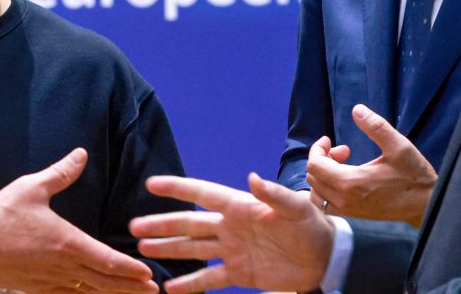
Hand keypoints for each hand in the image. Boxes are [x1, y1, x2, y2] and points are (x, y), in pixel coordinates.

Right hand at [0, 148, 157, 293]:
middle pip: (104, 283)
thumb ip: (61, 173)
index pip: (108, 261)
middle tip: (152, 291)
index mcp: (68, 243)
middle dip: (130, 288)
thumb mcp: (32, 188)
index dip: (131, 269)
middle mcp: (63, 267)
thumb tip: (81, 154)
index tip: (148, 274)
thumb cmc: (1, 214)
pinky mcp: (34, 289)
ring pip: (87, 293)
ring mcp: (49, 281)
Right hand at [130, 173, 333, 292]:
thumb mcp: (297, 208)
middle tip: (134, 227)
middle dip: (161, 225)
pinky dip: (190, 283)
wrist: (327, 259)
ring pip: (193, 249)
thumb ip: (273, 195)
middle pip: (188, 224)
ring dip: (168, 249)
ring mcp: (232, 250)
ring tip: (142, 249)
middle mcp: (230, 226)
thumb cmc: (313, 227)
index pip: (202, 194)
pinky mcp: (239, 273)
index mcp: (240, 206)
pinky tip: (169, 287)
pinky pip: (209, 278)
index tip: (152, 184)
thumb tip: (252, 178)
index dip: (178, 188)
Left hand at [306, 104, 436, 226]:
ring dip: (323, 174)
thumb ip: (376, 127)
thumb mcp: (399, 146)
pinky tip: (344, 179)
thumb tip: (357, 109)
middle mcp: (343, 199)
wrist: (426, 206)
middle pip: (313, 176)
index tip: (329, 140)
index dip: (317, 148)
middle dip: (322, 159)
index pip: (315, 164)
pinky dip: (326, 189)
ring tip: (344, 164)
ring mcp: (347, 210)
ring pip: (317, 191)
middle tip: (344, 151)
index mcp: (351, 181)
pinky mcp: (352, 215)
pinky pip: (325, 203)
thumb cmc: (414, 176)